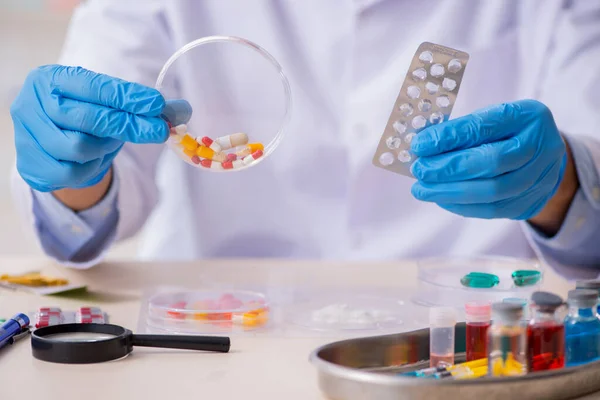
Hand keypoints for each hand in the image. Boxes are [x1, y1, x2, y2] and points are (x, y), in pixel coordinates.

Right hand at [11, 65, 168, 192]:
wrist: (50, 141)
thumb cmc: (83, 114)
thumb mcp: (108, 103)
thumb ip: (142, 105)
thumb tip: (184, 110)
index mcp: (51, 79)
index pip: (95, 87)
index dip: (129, 98)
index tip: (158, 105)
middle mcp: (32, 104)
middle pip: (89, 119)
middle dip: (129, 125)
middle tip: (159, 131)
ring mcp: (28, 136)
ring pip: (80, 148)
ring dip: (105, 147)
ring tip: (109, 142)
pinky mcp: (31, 166)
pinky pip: (73, 173)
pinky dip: (92, 168)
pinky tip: (94, 159)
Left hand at [410, 100, 566, 220]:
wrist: (544, 156)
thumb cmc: (508, 133)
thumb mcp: (491, 119)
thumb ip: (462, 130)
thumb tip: (423, 146)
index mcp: (529, 116)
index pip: (484, 128)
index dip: (449, 138)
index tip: (419, 145)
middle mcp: (542, 147)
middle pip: (491, 162)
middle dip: (448, 168)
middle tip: (419, 170)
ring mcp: (541, 178)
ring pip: (492, 192)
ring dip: (450, 192)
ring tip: (422, 189)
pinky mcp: (531, 203)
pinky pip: (492, 210)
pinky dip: (461, 205)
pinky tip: (441, 198)